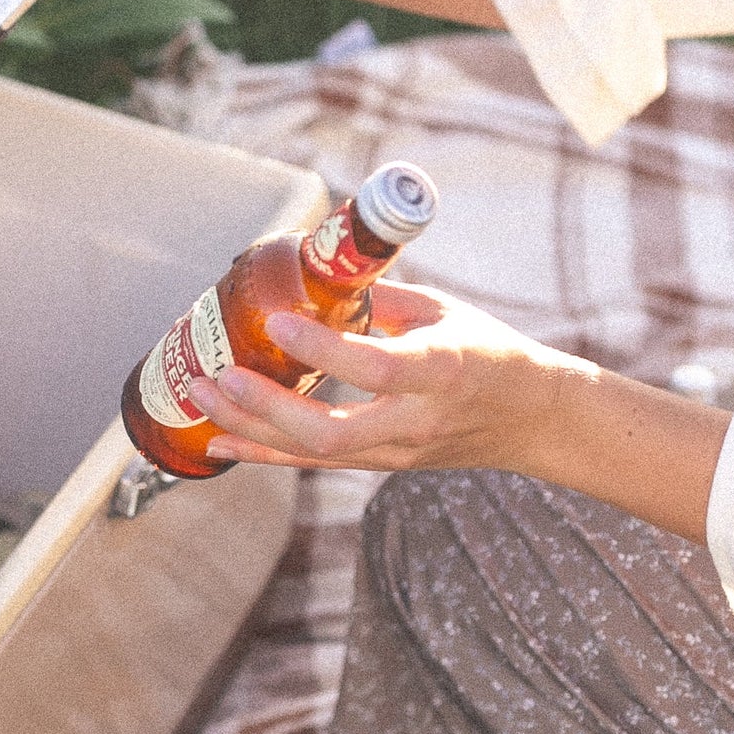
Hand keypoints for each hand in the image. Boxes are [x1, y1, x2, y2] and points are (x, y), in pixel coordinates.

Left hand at [192, 280, 578, 476]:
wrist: (533, 419)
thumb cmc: (490, 351)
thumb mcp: (445, 309)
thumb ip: (380, 296)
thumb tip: (317, 268)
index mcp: (442, 369)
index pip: (375, 367)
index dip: (322, 350)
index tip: (277, 322)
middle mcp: (417, 420)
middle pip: (331, 432)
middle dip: (265, 407)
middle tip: (219, 373)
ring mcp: (399, 451)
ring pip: (314, 454)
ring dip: (251, 429)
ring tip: (201, 397)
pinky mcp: (383, 465)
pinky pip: (314, 463)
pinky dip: (263, 451)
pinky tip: (221, 437)